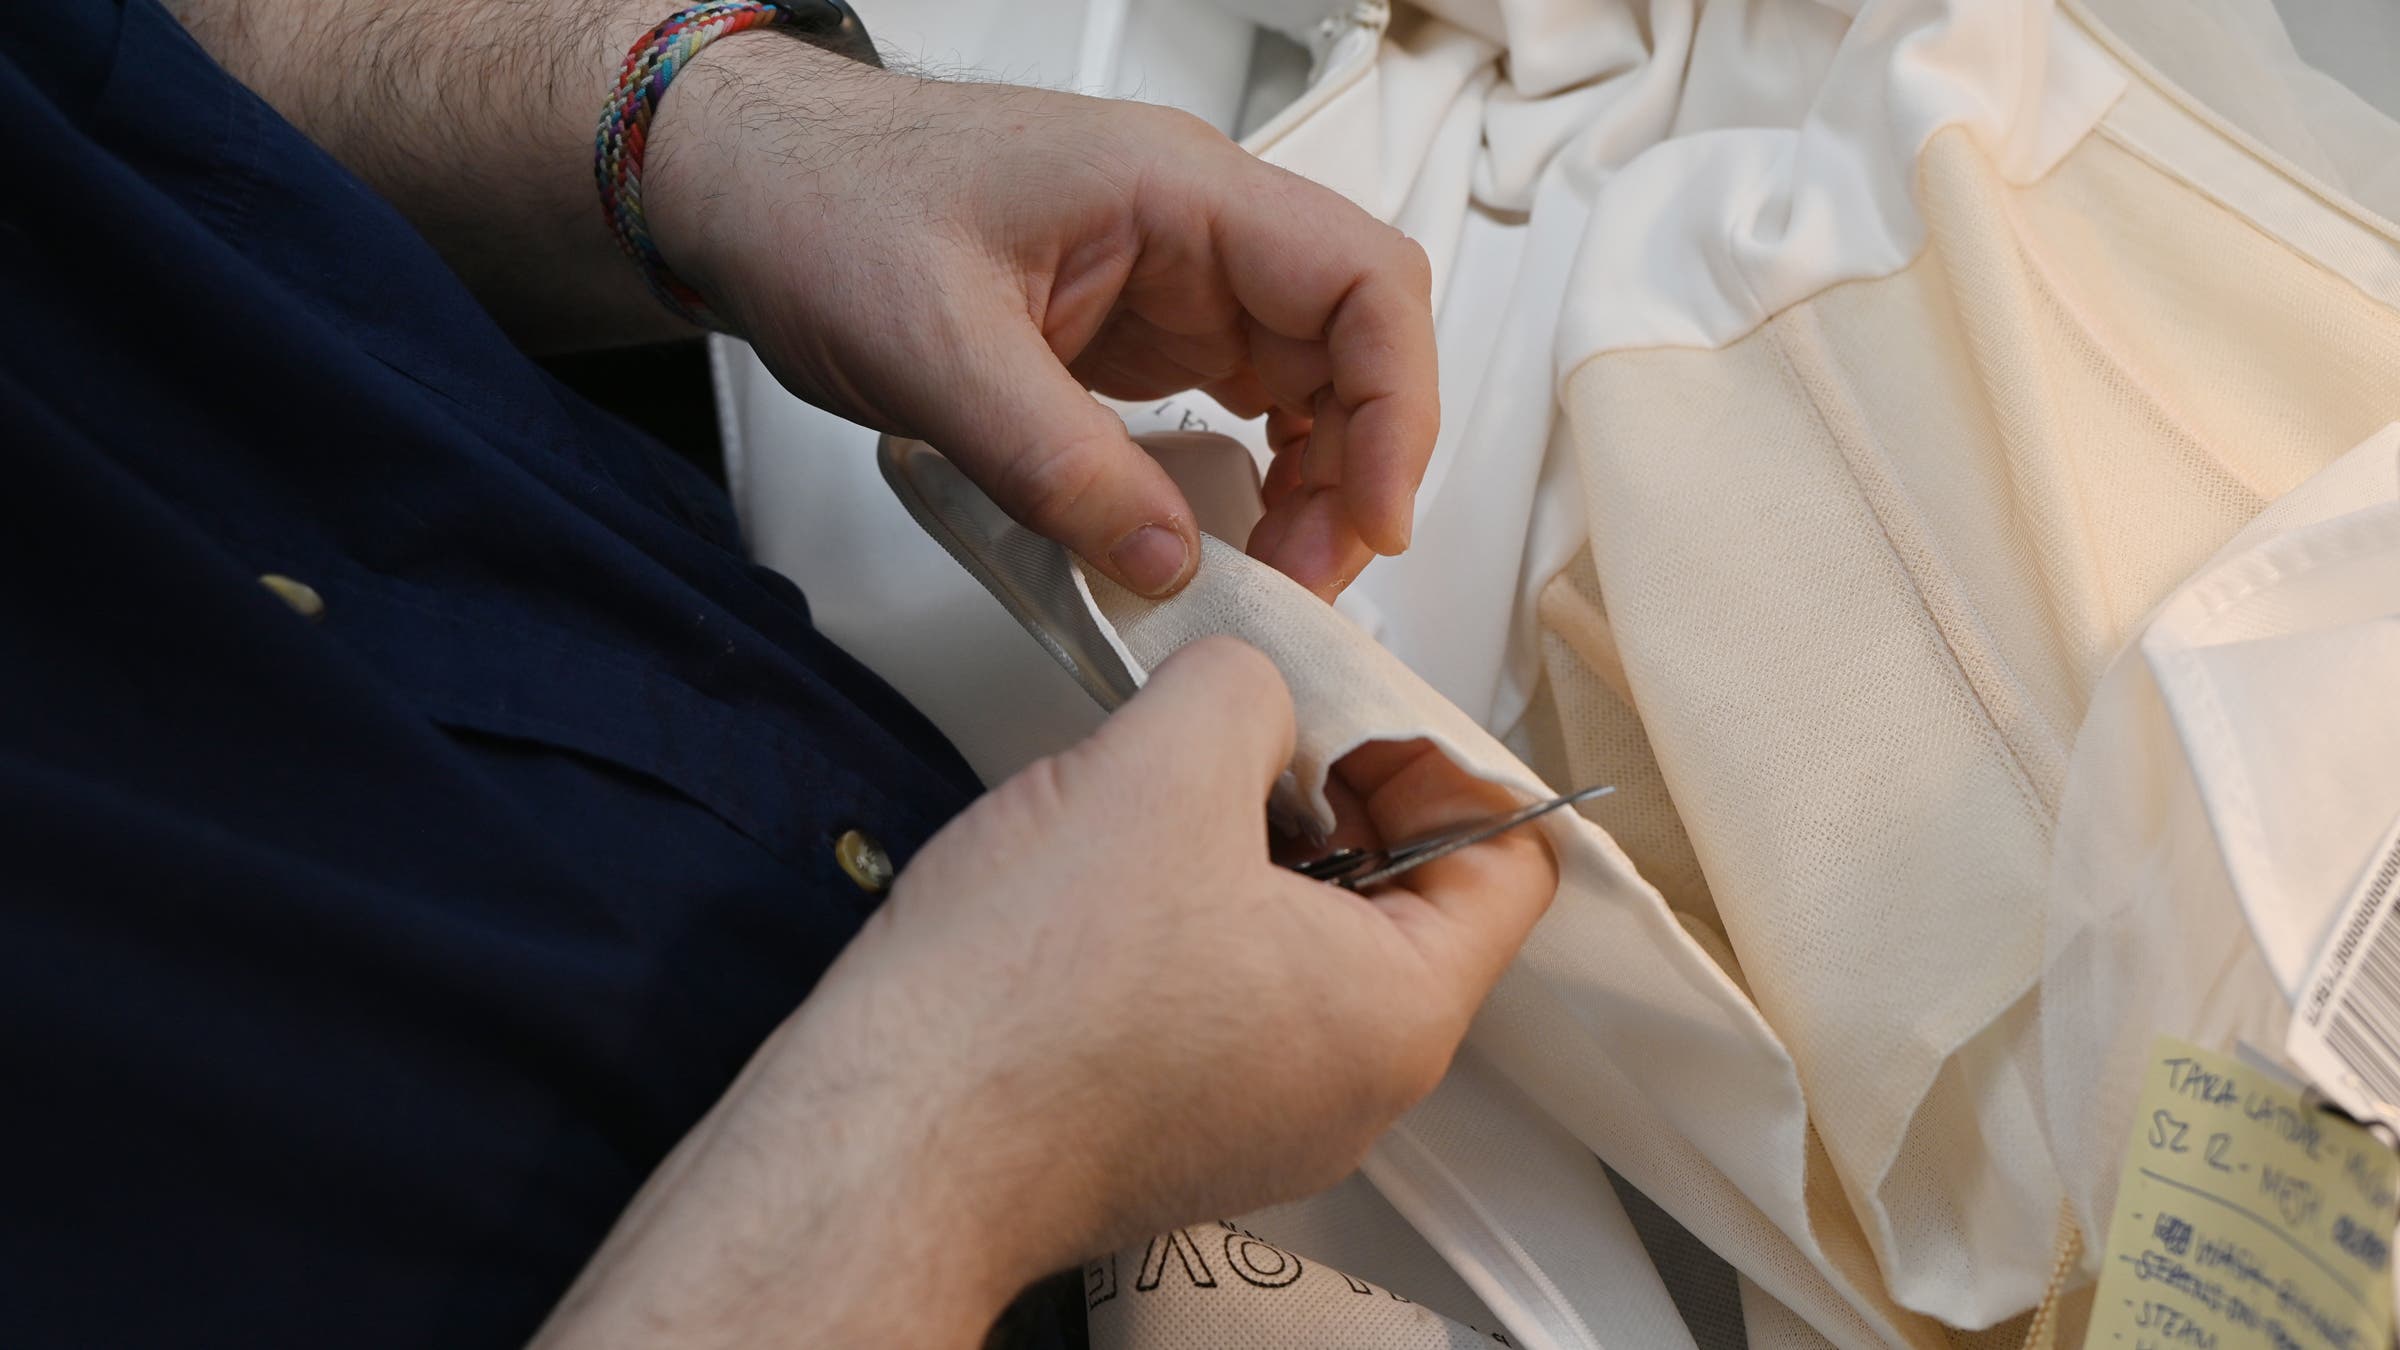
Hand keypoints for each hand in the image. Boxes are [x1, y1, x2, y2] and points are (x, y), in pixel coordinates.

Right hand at [533, 639, 1554, 1347]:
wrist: (885, 1148)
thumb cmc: (1020, 1006)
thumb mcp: (1163, 763)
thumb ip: (1248, 686)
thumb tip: (1253, 691)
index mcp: (1397, 1013)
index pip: (1509, 863)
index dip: (1436, 758)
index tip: (1348, 720)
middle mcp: (1352, 1089)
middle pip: (1405, 902)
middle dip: (1327, 798)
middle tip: (1240, 741)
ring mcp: (1264, 1121)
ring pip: (1305, 947)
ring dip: (1246, 855)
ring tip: (1151, 806)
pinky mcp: (1177, 1130)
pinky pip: (1226, 1001)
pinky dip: (1188, 924)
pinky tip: (1099, 887)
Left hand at [644, 42, 1438, 599]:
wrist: (746, 186)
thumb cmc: (824, 202)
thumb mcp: (935, 348)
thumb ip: (1056, 465)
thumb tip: (1168, 560)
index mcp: (1176, 189)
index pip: (1362, 282)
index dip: (1398, 406)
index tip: (1375, 516)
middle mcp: (1194, 229)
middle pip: (1355, 343)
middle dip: (1360, 469)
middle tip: (1306, 575)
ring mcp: (1171, 280)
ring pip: (1308, 382)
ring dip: (1316, 482)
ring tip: (1271, 571)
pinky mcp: (1136, 332)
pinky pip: (1238, 407)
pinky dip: (1254, 478)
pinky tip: (1223, 536)